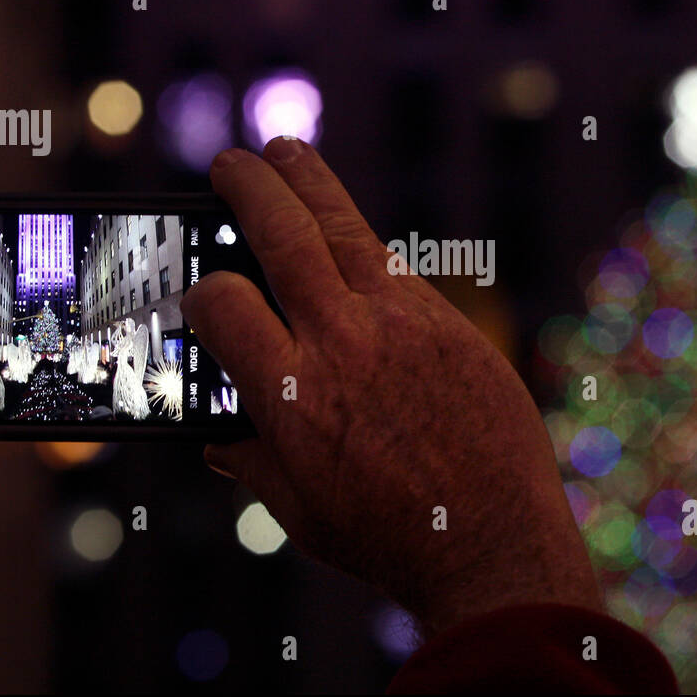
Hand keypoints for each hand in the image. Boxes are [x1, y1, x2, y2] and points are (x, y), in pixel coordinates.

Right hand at [181, 137, 600, 636]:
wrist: (495, 544)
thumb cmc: (392, 538)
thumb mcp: (301, 512)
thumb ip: (252, 463)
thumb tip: (218, 442)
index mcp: (291, 393)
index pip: (223, 303)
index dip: (201, 291)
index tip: (201, 293)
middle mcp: (344, 343)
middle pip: (283, 236)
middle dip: (249, 188)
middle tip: (228, 162)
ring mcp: (404, 325)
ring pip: (347, 230)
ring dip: (311, 183)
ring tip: (286, 152)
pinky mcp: (450, 326)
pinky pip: (399, 268)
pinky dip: (365, 245)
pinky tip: (351, 237)